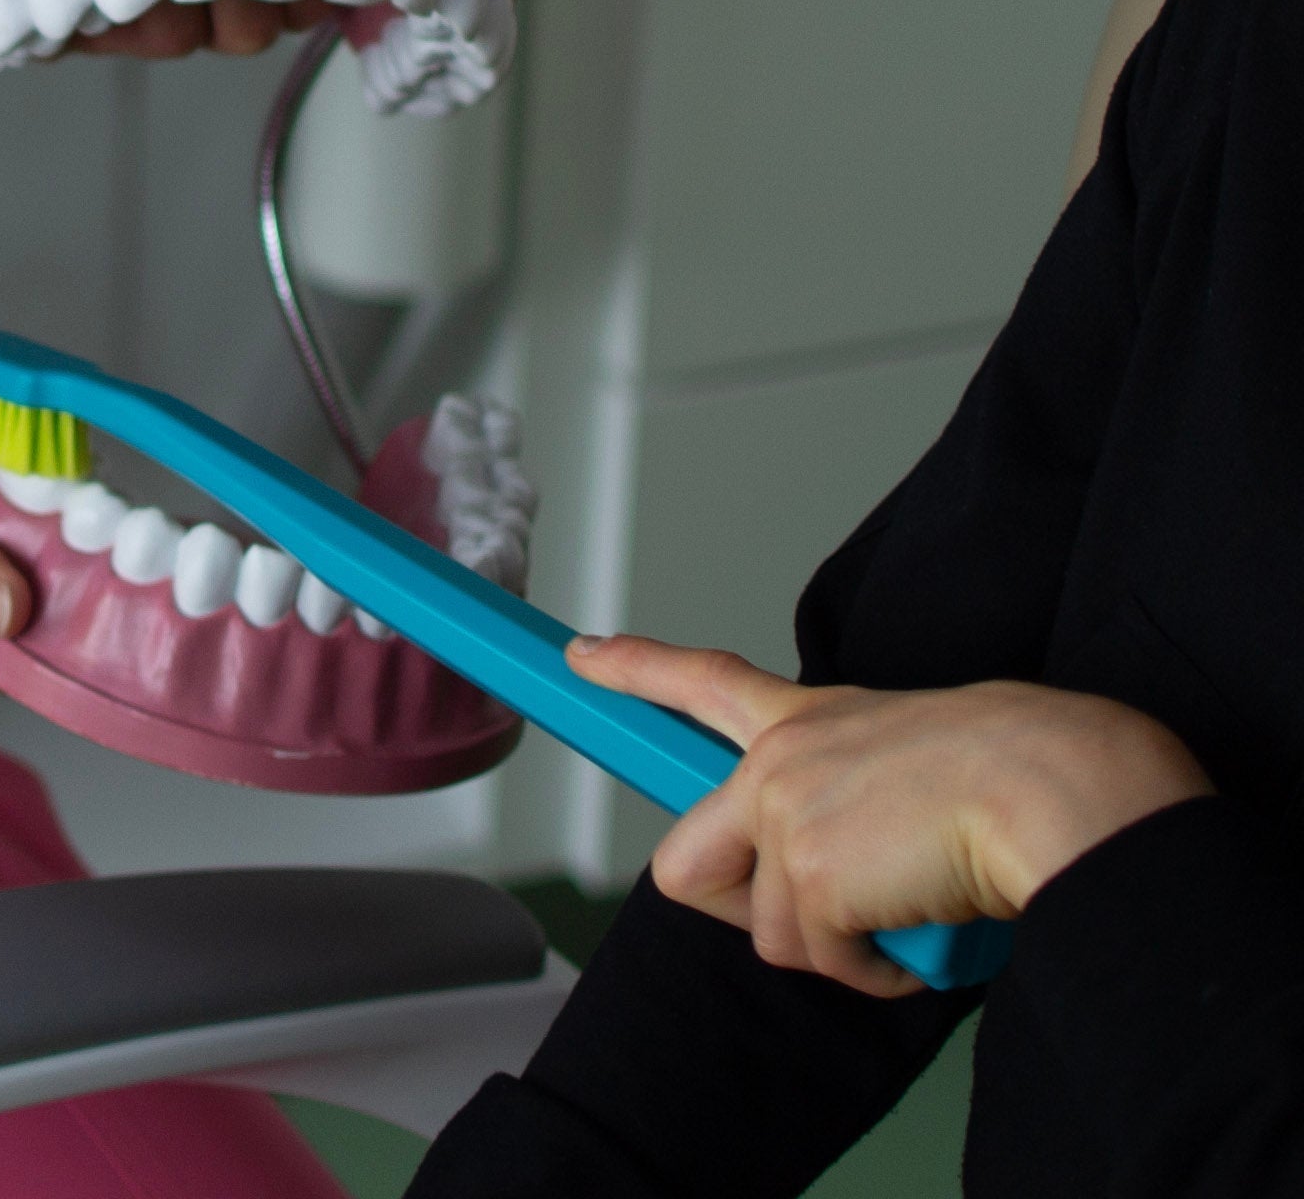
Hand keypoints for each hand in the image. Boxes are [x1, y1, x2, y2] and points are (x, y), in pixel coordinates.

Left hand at [570, 633, 1213, 996]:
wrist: (1049, 787)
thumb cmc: (1018, 771)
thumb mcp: (911, 757)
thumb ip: (856, 796)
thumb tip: (865, 869)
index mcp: (809, 717)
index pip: (702, 679)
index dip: (635, 668)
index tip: (580, 656)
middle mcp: (778, 760)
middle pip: (685, 864)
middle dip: (733, 909)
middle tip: (819, 914)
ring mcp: (785, 817)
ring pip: (773, 935)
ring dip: (844, 949)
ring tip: (909, 909)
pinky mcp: (809, 878)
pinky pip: (827, 964)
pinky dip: (877, 973)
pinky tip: (919, 930)